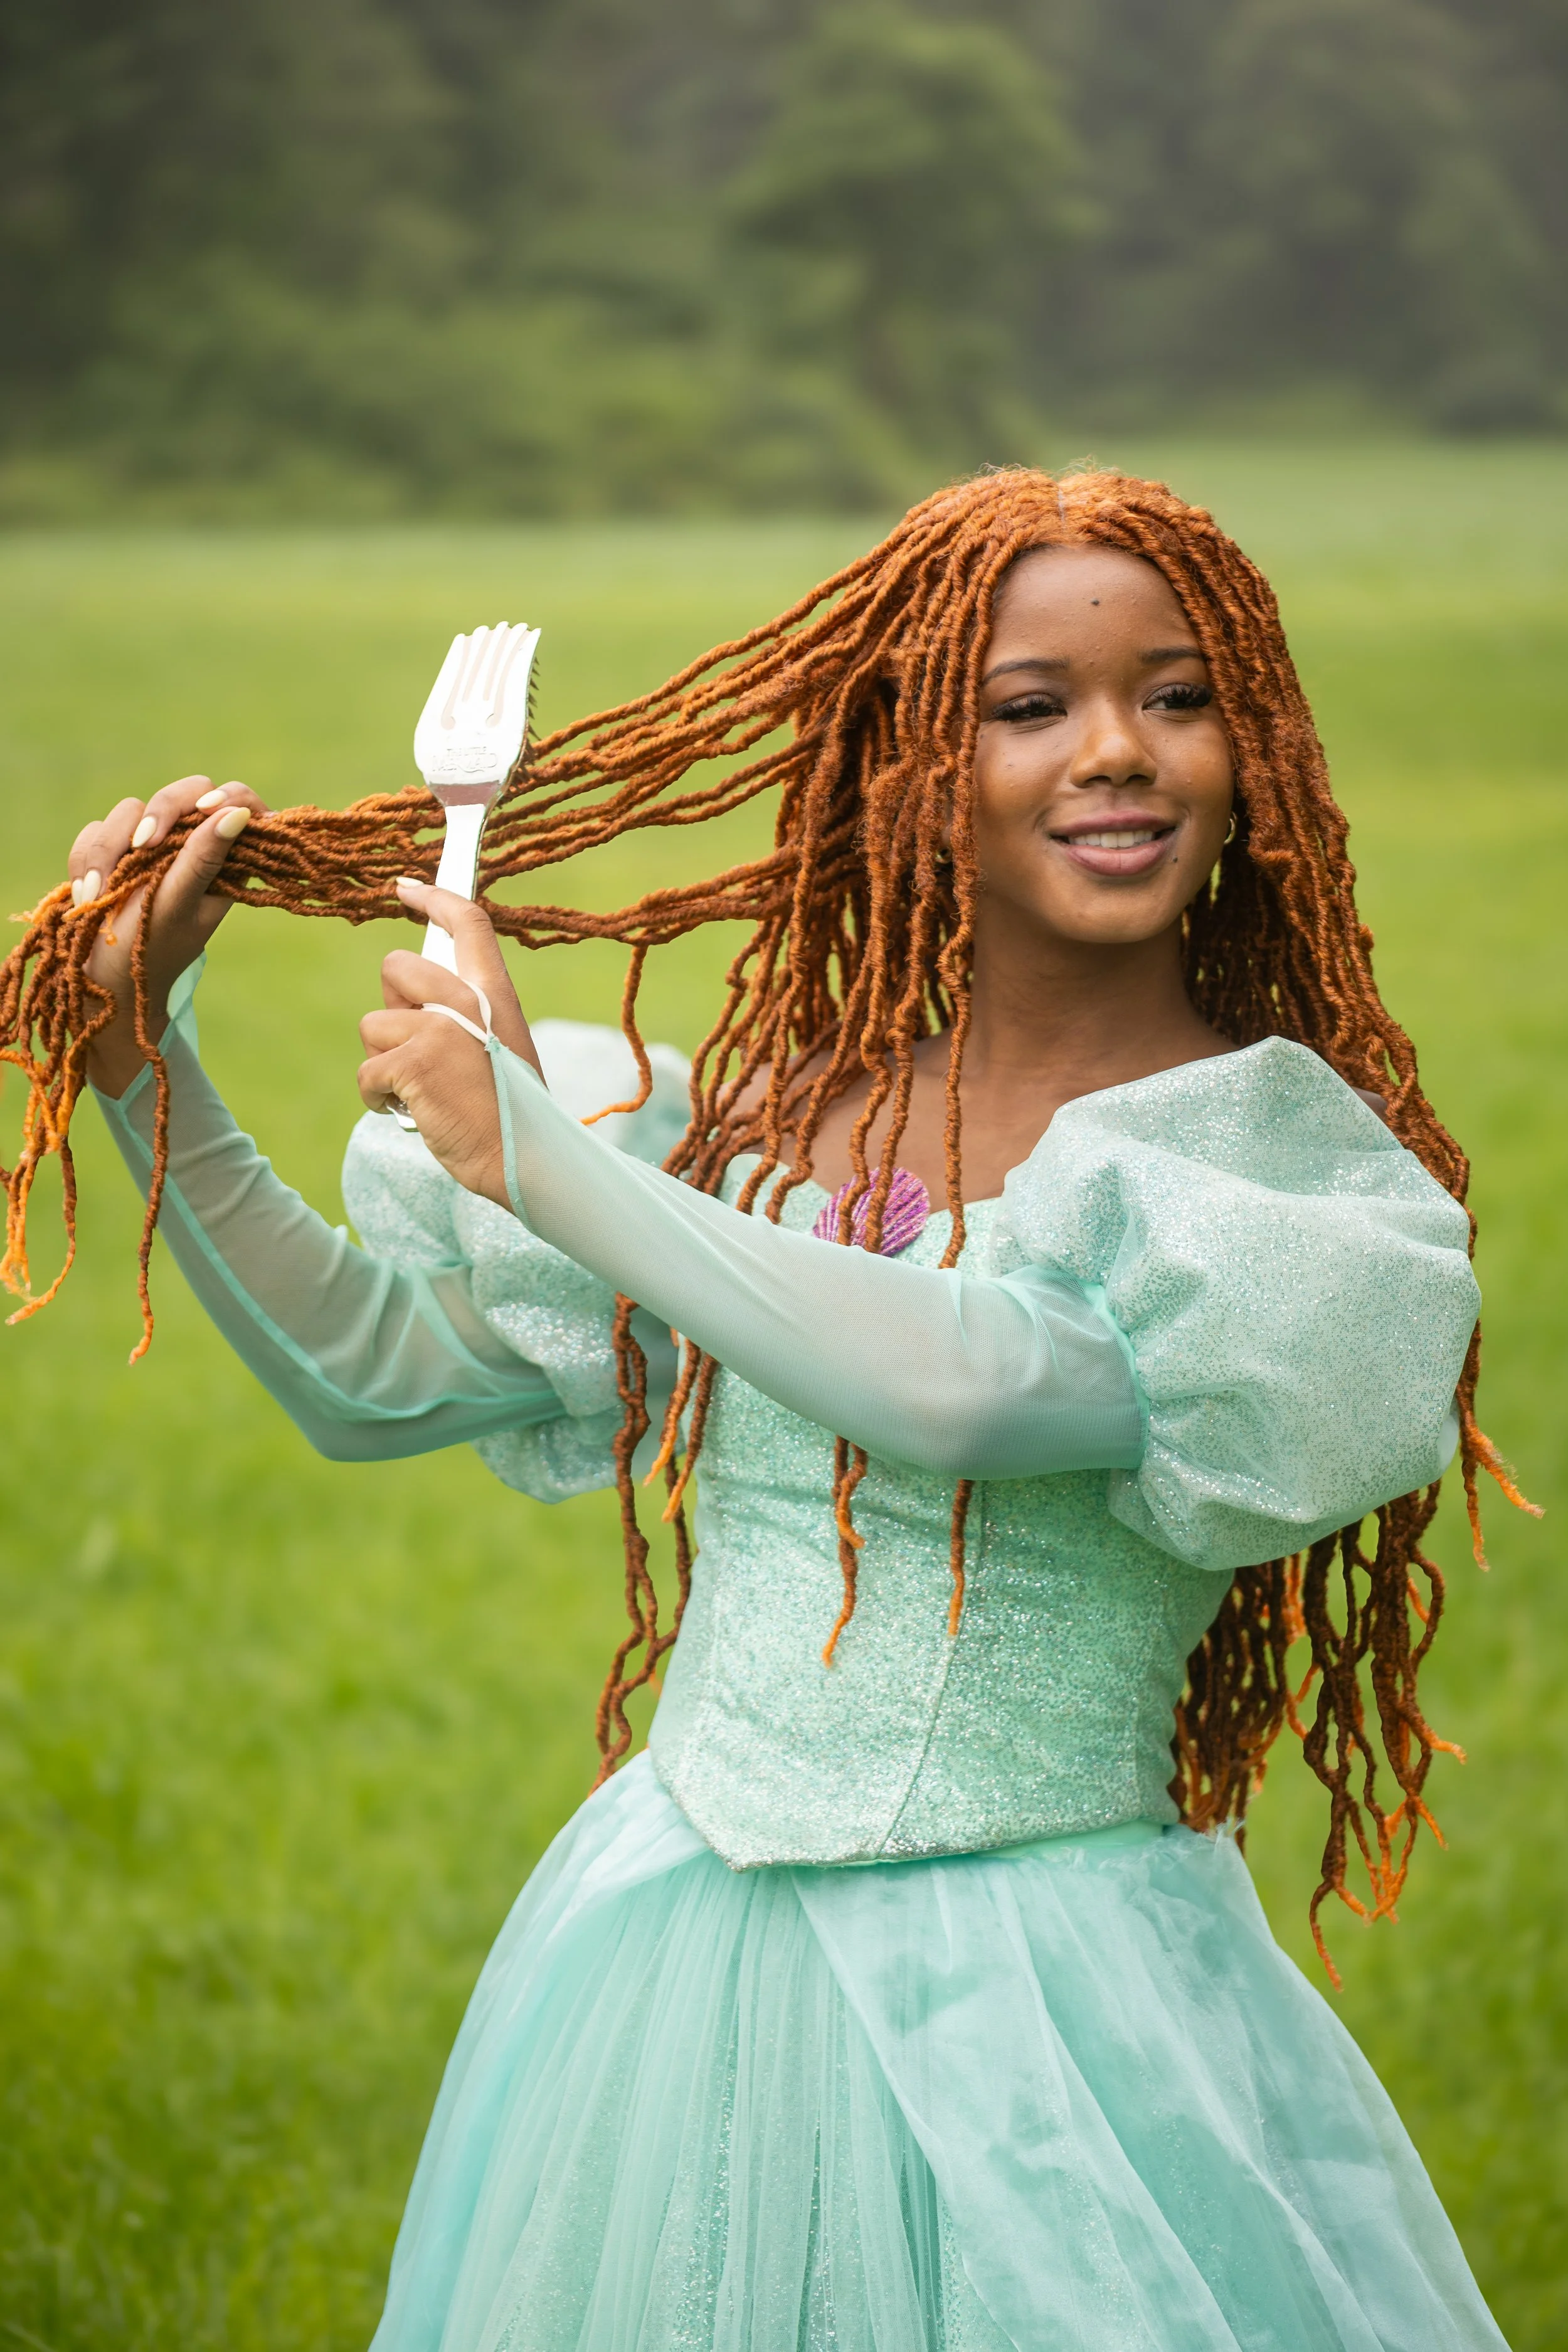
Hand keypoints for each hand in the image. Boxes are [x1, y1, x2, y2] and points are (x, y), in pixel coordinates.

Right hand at [73, 776, 272, 1096]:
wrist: (104, 982)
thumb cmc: (150, 950)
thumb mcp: (178, 905)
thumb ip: (203, 858)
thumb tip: (238, 815)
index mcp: (222, 862)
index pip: (239, 804)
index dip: (227, 797)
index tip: (207, 808)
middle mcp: (189, 847)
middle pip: (182, 794)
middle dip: (156, 816)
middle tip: (142, 846)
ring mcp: (150, 847)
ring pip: (130, 810)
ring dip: (109, 850)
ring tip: (97, 894)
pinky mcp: (114, 852)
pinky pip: (97, 831)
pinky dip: (86, 862)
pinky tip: (87, 897)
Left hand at [356, 881, 542, 1208]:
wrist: (524, 1156)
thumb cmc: (511, 1110)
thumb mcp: (501, 1047)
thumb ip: (465, 1017)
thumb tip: (409, 1005)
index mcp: (494, 993)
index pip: (468, 923)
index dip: (433, 897)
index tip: (405, 886)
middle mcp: (466, 1000)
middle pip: (396, 966)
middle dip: (391, 1006)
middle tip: (415, 1047)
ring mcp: (437, 1029)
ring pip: (373, 1024)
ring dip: (383, 1063)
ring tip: (420, 1091)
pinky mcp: (412, 1062)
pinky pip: (367, 1070)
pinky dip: (379, 1098)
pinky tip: (412, 1111)